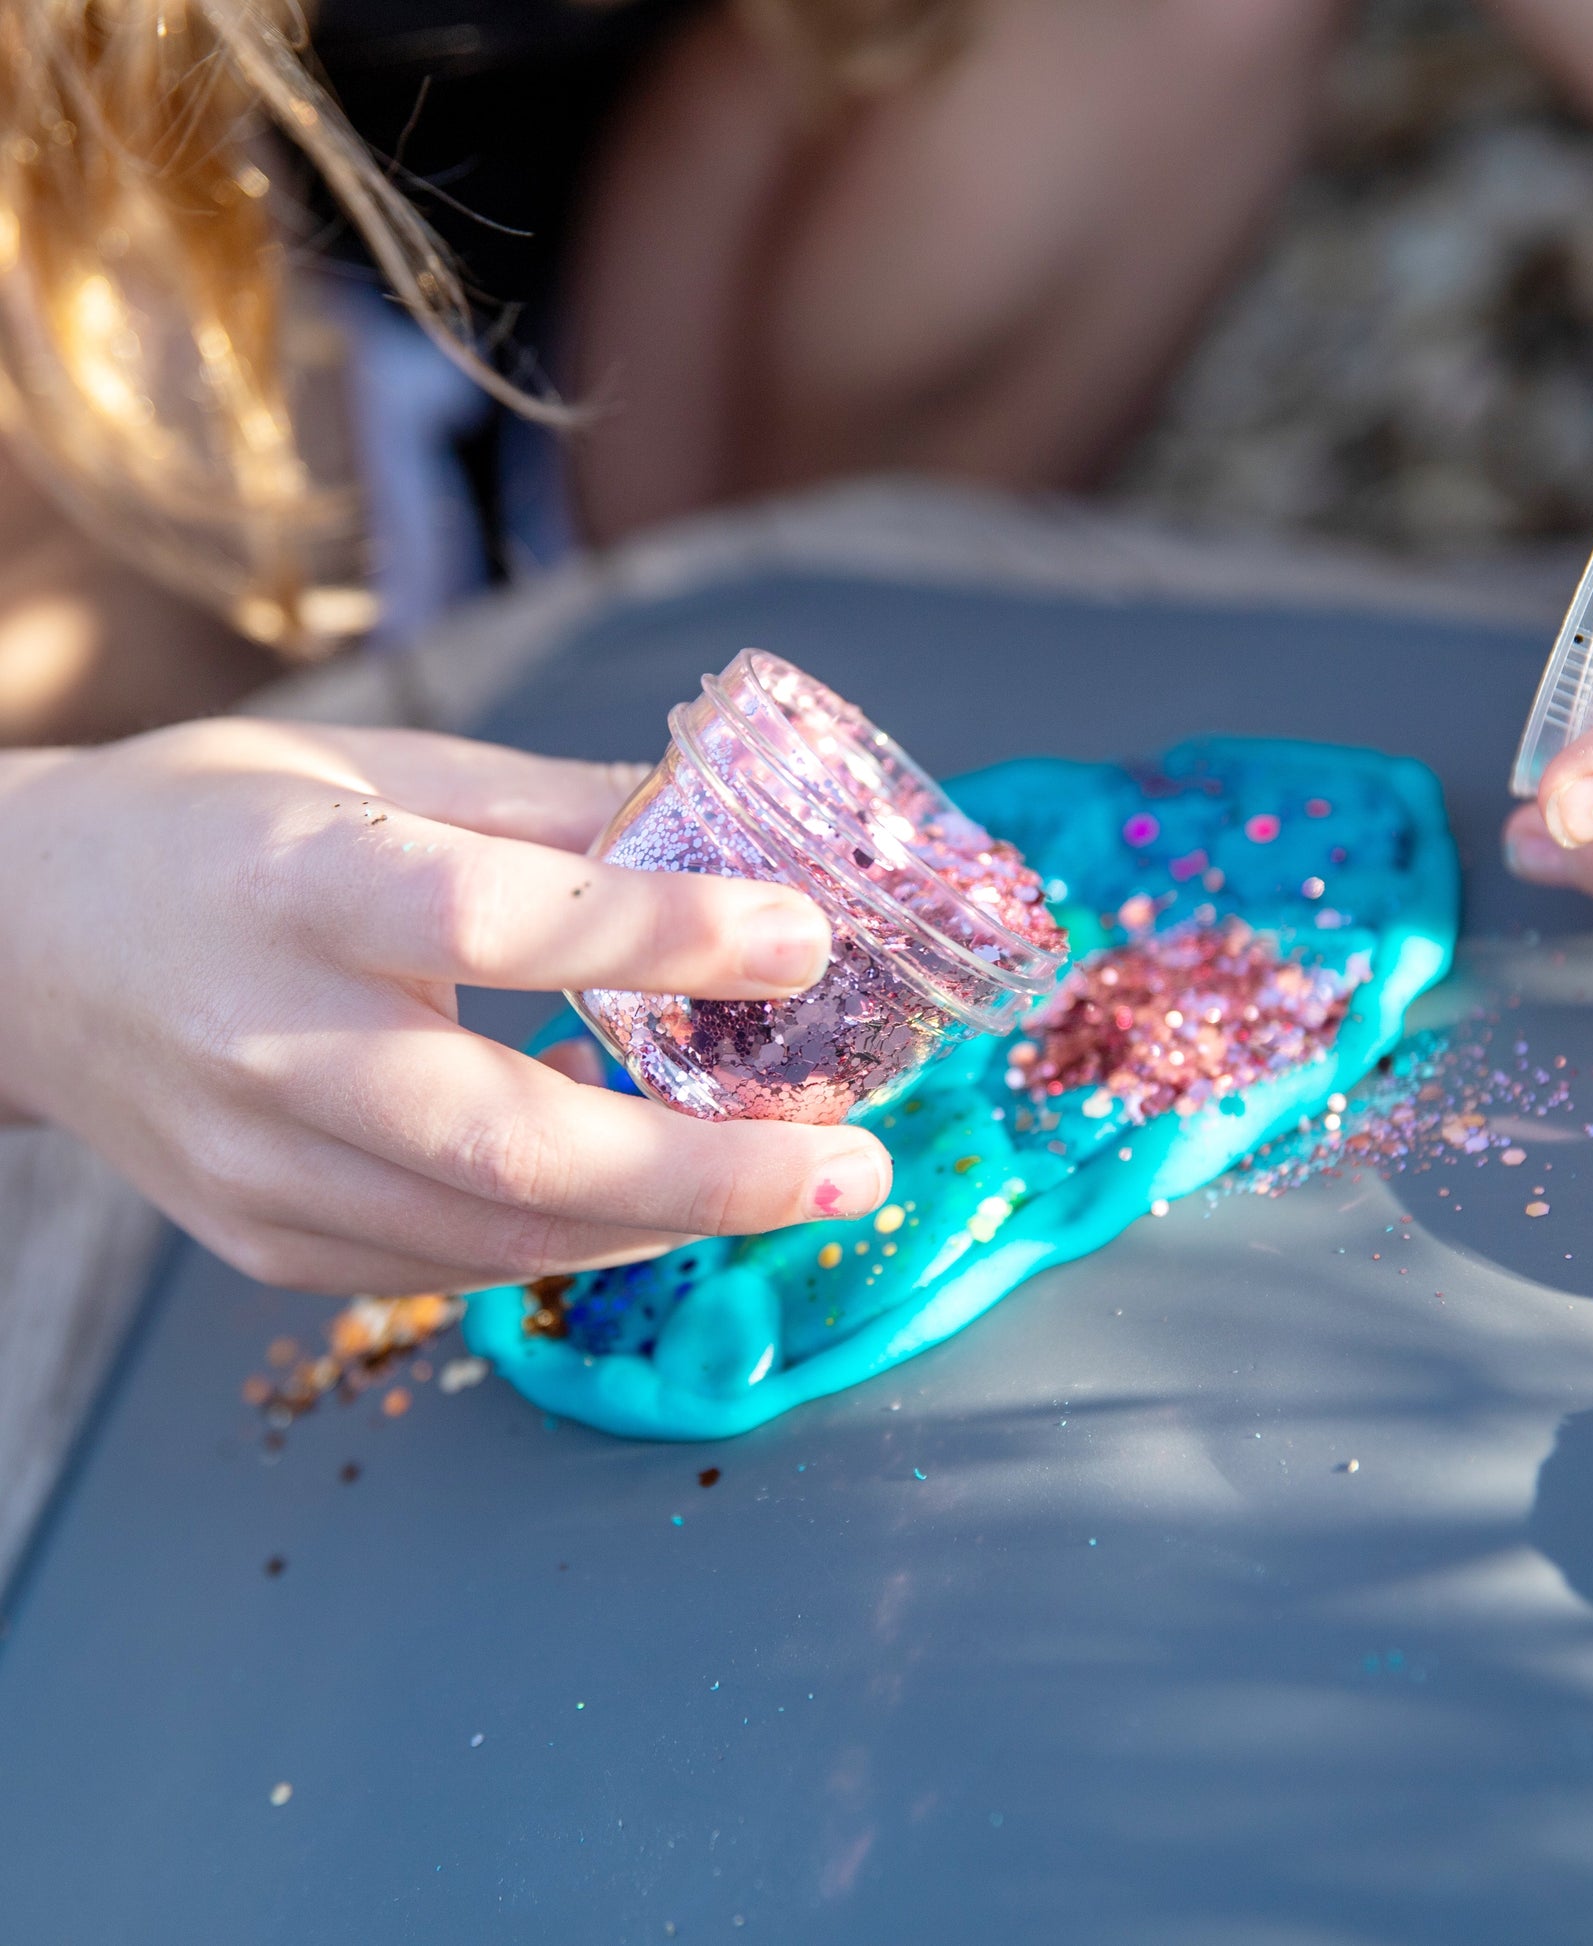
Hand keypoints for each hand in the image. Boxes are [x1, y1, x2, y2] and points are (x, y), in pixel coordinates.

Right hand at [0, 720, 890, 1294]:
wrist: (20, 947)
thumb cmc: (208, 832)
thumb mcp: (372, 771)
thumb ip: (552, 813)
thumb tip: (730, 831)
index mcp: (295, 886)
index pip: (495, 920)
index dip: (662, 935)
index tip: (803, 940)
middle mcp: (268, 1044)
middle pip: (511, 1139)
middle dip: (709, 1171)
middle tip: (856, 1167)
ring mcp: (256, 1168)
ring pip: (497, 1233)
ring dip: (668, 1220)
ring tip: (794, 1186)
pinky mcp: (262, 1242)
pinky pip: (451, 1264)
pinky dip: (576, 1236)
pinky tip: (656, 1191)